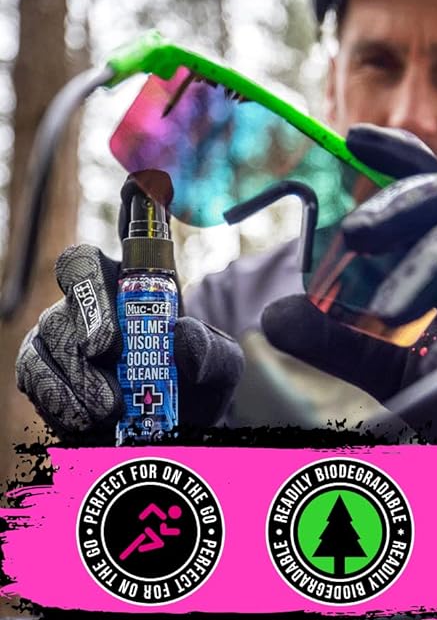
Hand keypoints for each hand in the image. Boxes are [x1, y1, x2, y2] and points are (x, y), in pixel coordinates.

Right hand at [16, 176, 243, 442]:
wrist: (168, 438)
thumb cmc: (195, 389)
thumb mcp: (219, 369)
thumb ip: (211, 350)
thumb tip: (179, 332)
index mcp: (146, 284)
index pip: (137, 235)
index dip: (136, 205)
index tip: (141, 182)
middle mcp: (102, 297)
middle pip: (77, 265)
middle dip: (88, 302)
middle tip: (106, 347)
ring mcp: (68, 330)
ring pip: (51, 324)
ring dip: (77, 369)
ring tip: (108, 406)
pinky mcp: (45, 369)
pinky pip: (33, 368)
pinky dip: (56, 392)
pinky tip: (82, 415)